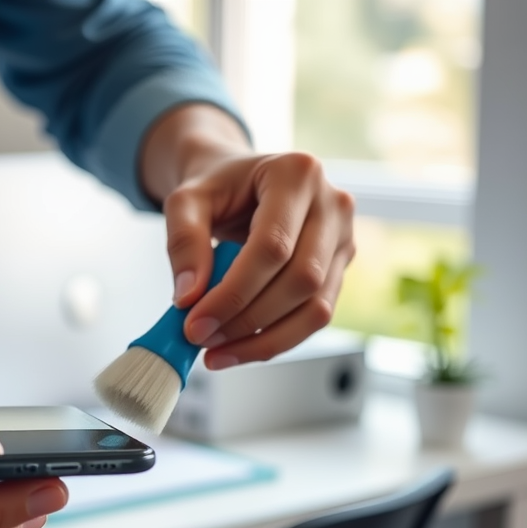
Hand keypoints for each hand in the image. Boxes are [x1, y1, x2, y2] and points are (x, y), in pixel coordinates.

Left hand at [140, 105, 355, 368]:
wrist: (242, 184)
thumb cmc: (218, 188)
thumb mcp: (186, 200)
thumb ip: (183, 242)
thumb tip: (189, 298)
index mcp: (296, 174)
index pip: (273, 246)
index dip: (233, 293)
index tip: (194, 322)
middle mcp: (332, 204)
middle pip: (301, 279)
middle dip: (247, 320)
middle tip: (201, 338)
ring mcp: (343, 238)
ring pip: (316, 307)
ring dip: (264, 340)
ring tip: (217, 353)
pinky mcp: (339, 269)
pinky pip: (315, 316)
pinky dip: (276, 340)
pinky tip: (239, 348)